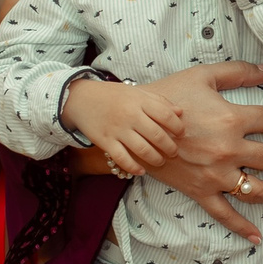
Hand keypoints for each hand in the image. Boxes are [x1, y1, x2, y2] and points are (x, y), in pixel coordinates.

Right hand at [61, 78, 181, 175]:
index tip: (181, 134)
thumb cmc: (113, 95)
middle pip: (157, 135)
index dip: (178, 127)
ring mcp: (117, 129)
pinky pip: (122, 158)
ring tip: (160, 161)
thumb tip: (180, 113)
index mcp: (140, 101)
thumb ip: (159, 101)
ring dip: (156, 159)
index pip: (166, 116)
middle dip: (170, 147)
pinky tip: (141, 171)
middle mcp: (130, 115)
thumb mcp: (137, 92)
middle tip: (174, 152)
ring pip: (143, 149)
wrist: (81, 98)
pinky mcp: (105, 141)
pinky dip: (133, 167)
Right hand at [133, 62, 262, 245]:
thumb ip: (239, 72)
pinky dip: (240, 227)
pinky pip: (223, 213)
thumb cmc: (168, 98)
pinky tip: (257, 237)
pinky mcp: (199, 191)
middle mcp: (228, 150)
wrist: (133, 125)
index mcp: (232, 120)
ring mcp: (215, 174)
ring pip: (256, 189)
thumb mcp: (203, 76)